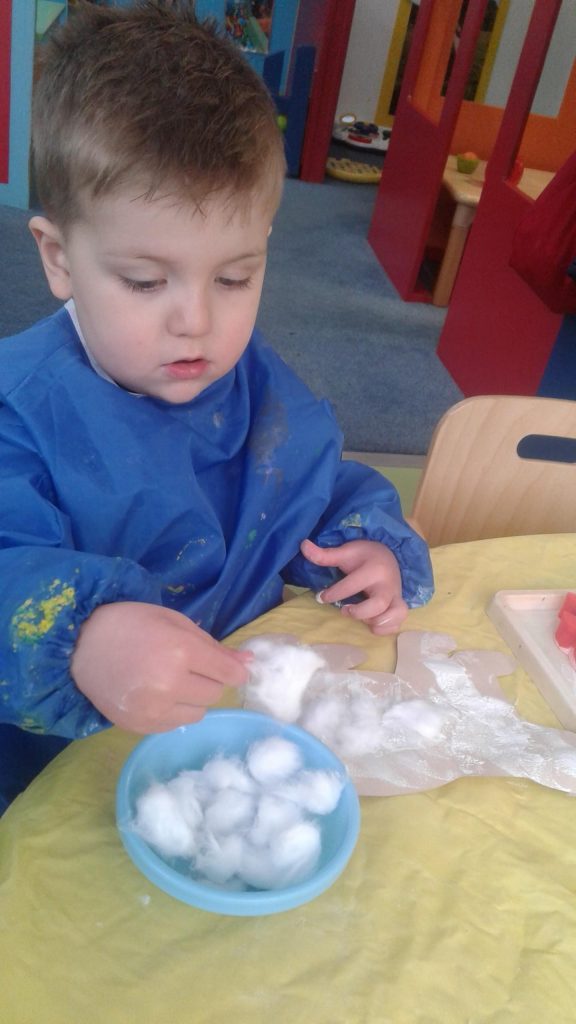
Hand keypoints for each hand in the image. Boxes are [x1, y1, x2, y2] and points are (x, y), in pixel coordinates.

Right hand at [71, 602, 251, 732]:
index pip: (228, 673)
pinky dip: (174, 710)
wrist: (81, 646)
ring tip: (169, 680)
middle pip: (216, 693)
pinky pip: (177, 724)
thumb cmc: (132, 624)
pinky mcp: (141, 726)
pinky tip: (155, 693)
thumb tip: (248, 663)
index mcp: (180, 650)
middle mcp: (169, 683)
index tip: (226, 666)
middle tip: (186, 665)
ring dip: (193, 698)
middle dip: (209, 679)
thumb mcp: (175, 622)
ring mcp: (154, 709)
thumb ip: (214, 646)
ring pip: (199, 712)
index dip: (233, 670)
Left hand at [300, 538, 407, 635]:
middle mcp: (387, 584)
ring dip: (376, 621)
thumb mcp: (345, 552)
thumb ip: (325, 555)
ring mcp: (395, 595)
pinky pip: (398, 622)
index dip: (334, 593)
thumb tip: (303, 545)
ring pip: (395, 613)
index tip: (321, 597)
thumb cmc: (363, 556)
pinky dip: (386, 628)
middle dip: (359, 612)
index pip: (353, 584)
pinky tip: (371, 626)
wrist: (387, 555)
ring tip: (361, 619)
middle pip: (378, 604)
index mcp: (373, 569)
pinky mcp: (398, 605)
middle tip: (344, 610)